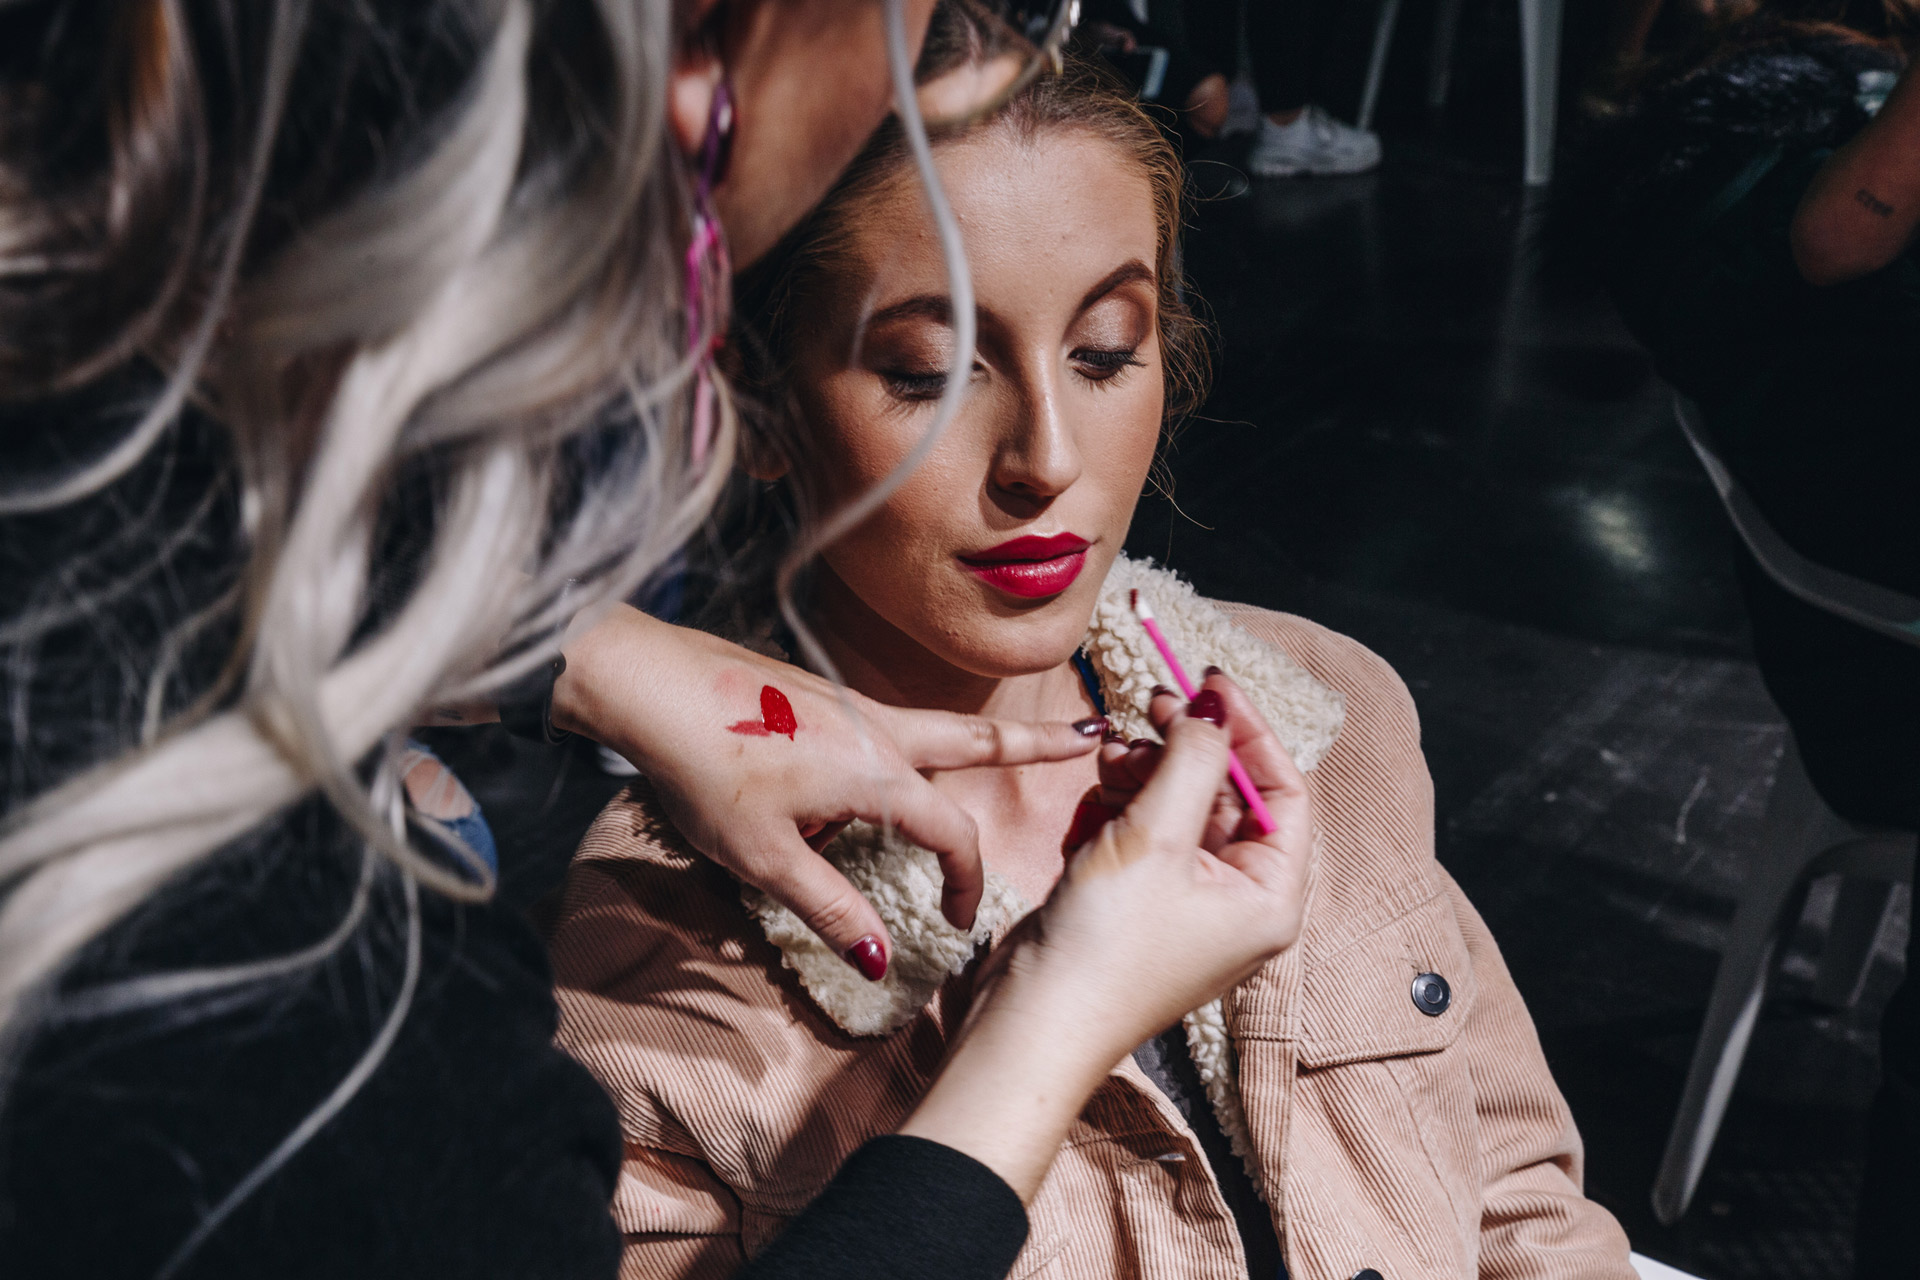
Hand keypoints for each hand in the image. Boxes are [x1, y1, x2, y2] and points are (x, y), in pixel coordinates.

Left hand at [551, 604, 1103, 971]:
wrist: (649, 682)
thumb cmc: (706, 770)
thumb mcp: (765, 859)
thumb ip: (831, 909)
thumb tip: (884, 963)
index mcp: (878, 773)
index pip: (953, 833)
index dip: (967, 882)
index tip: (961, 921)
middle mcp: (879, 730)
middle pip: (978, 740)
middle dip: (1040, 744)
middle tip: (1098, 736)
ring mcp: (849, 704)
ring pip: (936, 725)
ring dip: (984, 740)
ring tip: (1022, 747)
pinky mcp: (818, 693)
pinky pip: (887, 724)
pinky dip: (919, 742)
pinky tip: (888, 766)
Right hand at [899, 672, 1313, 1198]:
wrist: (1030, 1022)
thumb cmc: (1106, 949)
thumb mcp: (1157, 838)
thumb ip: (1192, 760)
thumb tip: (1212, 706)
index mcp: (1269, 896)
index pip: (1281, 789)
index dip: (1247, 729)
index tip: (1207, 682)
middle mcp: (1236, 901)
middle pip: (1224, 793)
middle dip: (1184, 747)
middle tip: (1151, 703)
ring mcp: (1182, 902)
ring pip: (1174, 807)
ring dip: (1142, 773)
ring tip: (1108, 758)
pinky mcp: (1133, 903)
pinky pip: (1137, 834)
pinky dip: (1115, 808)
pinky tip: (1090, 806)